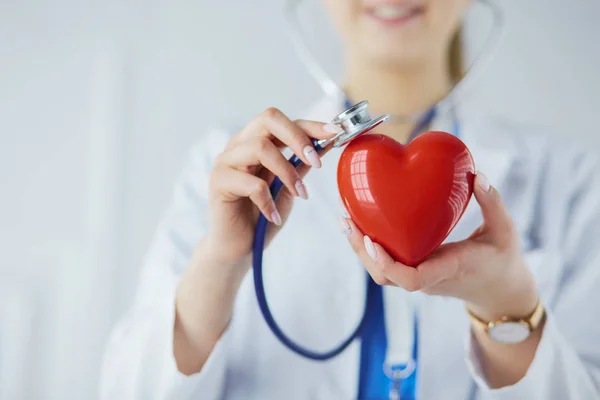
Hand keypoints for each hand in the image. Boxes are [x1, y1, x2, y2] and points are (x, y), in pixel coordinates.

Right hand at [203, 107, 338, 270]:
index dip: (309, 125)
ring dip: (287, 172)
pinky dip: (268, 201)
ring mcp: (225, 161)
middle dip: (298, 137)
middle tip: (316, 162)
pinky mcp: (218, 182)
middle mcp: (238, 145)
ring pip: (260, 147)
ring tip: (299, 194)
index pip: (282, 121)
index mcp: (255, 141)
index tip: (334, 133)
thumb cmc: (262, 216)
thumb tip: (327, 142)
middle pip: (268, 119)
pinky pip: (251, 183)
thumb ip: (302, 165)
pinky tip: (274, 216)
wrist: (239, 248)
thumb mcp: (289, 187)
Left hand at [340, 172, 537, 320]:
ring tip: (345, 218)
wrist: (500, 291)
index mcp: (449, 269)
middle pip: (385, 276)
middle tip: (347, 219)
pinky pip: (387, 265)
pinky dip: (370, 247)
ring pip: (381, 273)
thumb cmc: (503, 260)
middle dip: (362, 250)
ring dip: (360, 248)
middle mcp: (429, 279)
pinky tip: (360, 222)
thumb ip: (493, 203)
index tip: (373, 241)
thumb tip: (478, 175)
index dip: (388, 264)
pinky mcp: (415, 271)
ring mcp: (420, 278)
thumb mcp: (506, 231)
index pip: (412, 280)